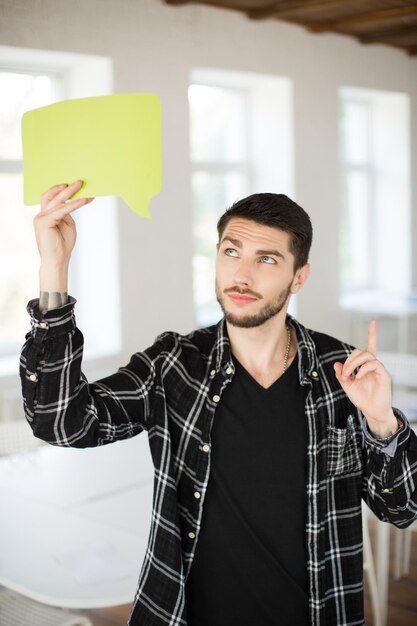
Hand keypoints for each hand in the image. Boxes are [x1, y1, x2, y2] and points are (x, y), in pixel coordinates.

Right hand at [33, 180, 93, 266]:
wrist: (58, 260)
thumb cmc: (63, 244)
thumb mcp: (67, 224)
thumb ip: (67, 213)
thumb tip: (73, 201)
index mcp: (45, 215)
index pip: (50, 198)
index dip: (60, 190)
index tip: (74, 184)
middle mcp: (41, 215)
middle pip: (52, 196)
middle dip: (67, 188)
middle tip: (80, 181)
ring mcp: (41, 218)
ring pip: (57, 201)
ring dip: (72, 193)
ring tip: (82, 186)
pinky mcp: (44, 222)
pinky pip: (62, 210)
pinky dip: (74, 204)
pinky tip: (84, 200)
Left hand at [333, 320, 396, 435]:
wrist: (371, 411)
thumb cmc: (361, 398)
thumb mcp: (347, 386)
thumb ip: (342, 375)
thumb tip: (337, 364)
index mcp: (364, 365)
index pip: (369, 346)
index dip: (372, 334)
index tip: (373, 321)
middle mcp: (372, 365)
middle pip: (361, 351)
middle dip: (350, 360)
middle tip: (345, 373)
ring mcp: (379, 369)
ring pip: (367, 355)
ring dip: (354, 364)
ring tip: (350, 376)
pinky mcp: (384, 375)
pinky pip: (373, 364)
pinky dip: (363, 369)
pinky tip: (358, 377)